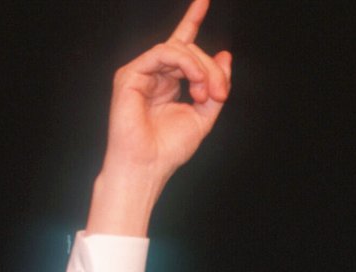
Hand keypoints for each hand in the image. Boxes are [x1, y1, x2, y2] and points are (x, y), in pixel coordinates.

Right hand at [86, 0, 233, 234]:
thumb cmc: (169, 149)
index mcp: (169, 81)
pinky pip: (162, 54)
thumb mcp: (203, 117)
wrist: (147, 167)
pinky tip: (194, 83)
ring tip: (206, 92)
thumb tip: (225, 56)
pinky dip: (185, 65)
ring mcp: (141, 72)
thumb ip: (215, 87)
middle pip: (188, 49)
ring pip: (177, 49)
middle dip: (211, 68)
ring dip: (200, 68)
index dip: (192, 19)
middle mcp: (154, 73)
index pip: (182, 44)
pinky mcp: (130, 74)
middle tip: (220, 93)